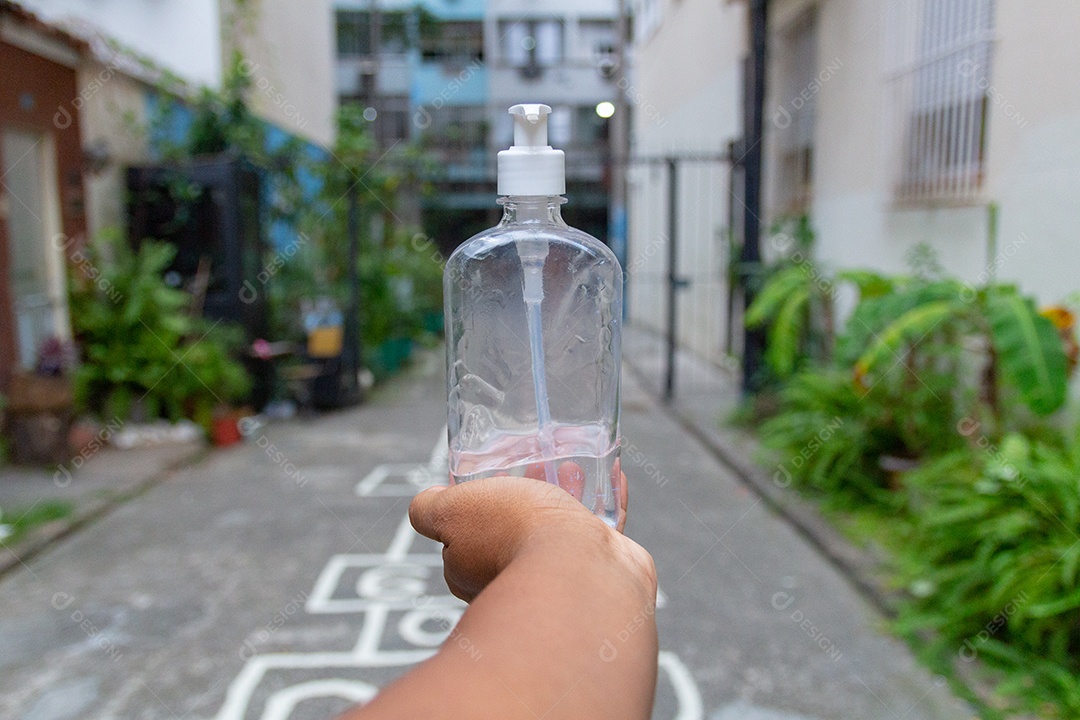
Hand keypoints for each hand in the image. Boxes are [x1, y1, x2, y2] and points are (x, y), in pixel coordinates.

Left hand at [409, 475, 653, 602]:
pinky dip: (607, 501)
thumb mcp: (454, 509)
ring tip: (574, 464)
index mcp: (473, 569)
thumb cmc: (511, 534)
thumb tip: (423, 504)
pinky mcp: (602, 571)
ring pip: (562, 528)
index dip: (479, 499)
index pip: (469, 531)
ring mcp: (561, 578)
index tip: (493, 470)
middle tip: (539, 462)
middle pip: (518, 526)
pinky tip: (613, 475)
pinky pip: (602, 530)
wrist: (577, 571)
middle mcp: (515, 578)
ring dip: (567, 493)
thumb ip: (429, 509)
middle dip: (527, 491)